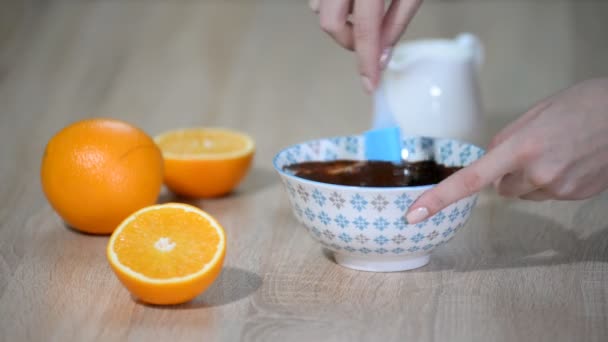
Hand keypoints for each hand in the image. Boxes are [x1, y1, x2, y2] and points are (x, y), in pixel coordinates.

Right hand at [309, 0, 421, 93]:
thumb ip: (397, 21)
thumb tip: (382, 55)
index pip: (365, 30)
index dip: (367, 61)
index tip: (369, 84)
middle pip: (330, 23)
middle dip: (348, 40)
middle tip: (369, 43)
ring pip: (319, 9)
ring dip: (340, 21)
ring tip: (362, 16)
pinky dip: (333, 7)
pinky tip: (353, 3)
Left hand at [406, 78, 607, 223]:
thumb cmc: (585, 104)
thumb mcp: (537, 112)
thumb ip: (506, 139)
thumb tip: (488, 161)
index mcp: (522, 148)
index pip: (471, 179)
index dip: (439, 198)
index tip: (414, 214)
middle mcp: (538, 174)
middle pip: (502, 188)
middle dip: (509, 173)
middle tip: (536, 147)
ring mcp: (559, 189)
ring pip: (526, 192)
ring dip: (532, 177)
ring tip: (561, 150)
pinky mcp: (576, 197)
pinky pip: (549, 194)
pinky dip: (554, 180)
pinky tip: (574, 159)